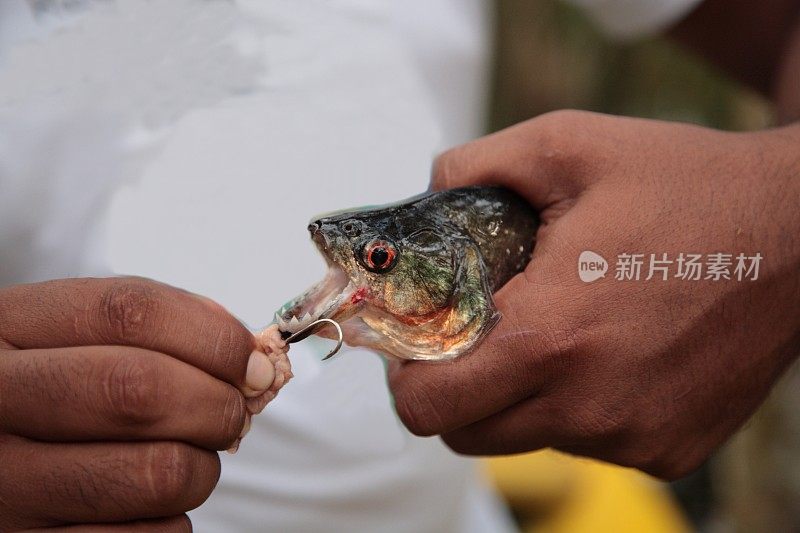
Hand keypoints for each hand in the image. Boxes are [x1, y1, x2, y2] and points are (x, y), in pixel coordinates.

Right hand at [0, 277, 275, 530]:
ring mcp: (7, 483)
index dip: (213, 336)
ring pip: (158, 473)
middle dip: (217, 404)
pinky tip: (147, 501)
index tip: (252, 364)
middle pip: (142, 390)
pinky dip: (172, 519)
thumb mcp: (71, 337)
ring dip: (201, 467)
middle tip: (232, 415)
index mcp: (9, 328)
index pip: (130, 312)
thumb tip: (246, 354)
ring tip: (186, 457)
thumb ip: (153, 328)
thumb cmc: (50, 391)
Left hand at [388, 111, 799, 478]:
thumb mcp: (569, 146)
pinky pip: (590, 441)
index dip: (409, 380)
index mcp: (552, 338)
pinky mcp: (670, 450)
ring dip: (521, 396)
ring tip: (556, 332)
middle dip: (456, 390)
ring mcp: (634, 437)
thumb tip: (427, 192)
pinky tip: (609, 351)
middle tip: (475, 337)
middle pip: (469, 434)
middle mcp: (590, 405)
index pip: (433, 407)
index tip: (417, 349)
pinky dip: (579, 406)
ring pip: (529, 438)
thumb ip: (477, 166)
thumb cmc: (686, 186)